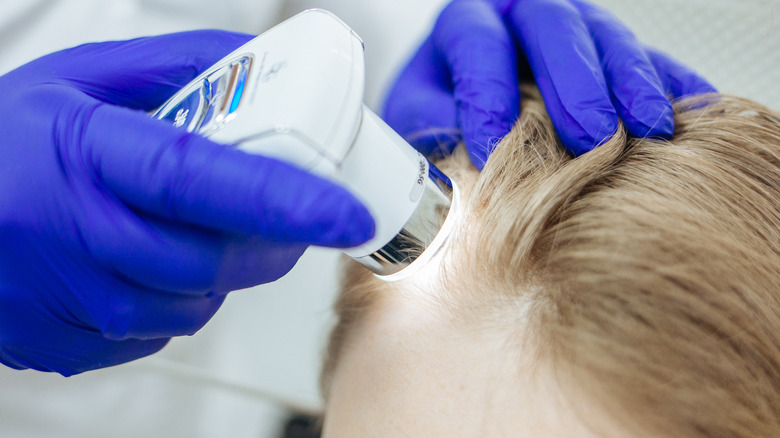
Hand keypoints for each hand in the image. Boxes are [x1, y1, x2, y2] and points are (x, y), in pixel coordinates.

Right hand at [0, 31, 373, 375]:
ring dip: (220, 268)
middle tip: (280, 210)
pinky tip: (145, 262)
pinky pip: (163, 332)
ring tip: (186, 227)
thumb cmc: (2, 145)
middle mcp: (76, 234)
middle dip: (270, 239)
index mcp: (84, 154)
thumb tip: (257, 64)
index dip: (283, 199)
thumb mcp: (79, 81)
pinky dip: (177, 298)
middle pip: (216, 257)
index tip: (345, 212)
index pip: (201, 181)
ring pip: (199, 303)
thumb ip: (176, 67)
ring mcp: (70, 301)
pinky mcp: (70, 345)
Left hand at [383, 0, 715, 166]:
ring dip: (632, 83)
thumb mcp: (421, 125)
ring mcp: (574, 31)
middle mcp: (523, 16)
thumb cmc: (438, 123)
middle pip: (553, 26)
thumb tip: (471, 168)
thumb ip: (439, 133)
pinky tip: (694, 117)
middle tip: (590, 136)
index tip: (492, 146)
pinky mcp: (612, 57)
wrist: (466, 123)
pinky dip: (675, 88)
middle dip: (575, 82)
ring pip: (608, 37)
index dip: (486, 92)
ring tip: (651, 130)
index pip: (477, 43)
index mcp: (465, 24)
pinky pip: (652, 61)